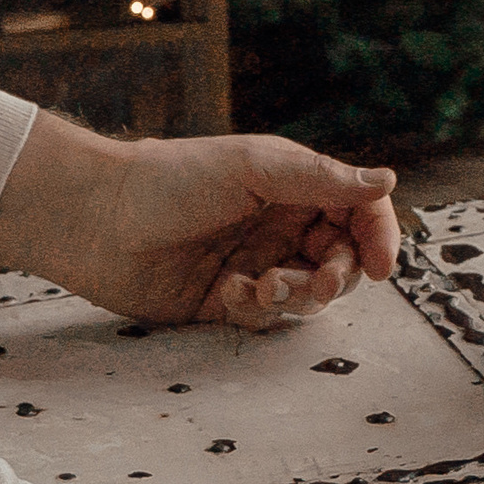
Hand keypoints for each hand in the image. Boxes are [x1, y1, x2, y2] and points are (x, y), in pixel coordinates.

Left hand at [0, 115, 401, 329]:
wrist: (95, 218)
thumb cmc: (173, 178)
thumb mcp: (256, 167)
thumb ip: (324, 179)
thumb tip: (388, 179)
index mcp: (296, 187)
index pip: (359, 212)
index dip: (378, 236)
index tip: (381, 264)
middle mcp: (282, 227)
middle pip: (341, 260)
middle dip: (337, 276)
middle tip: (321, 283)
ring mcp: (256, 264)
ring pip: (307, 294)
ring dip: (296, 295)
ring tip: (261, 285)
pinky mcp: (224, 301)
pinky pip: (263, 317)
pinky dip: (254, 308)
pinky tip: (226, 291)